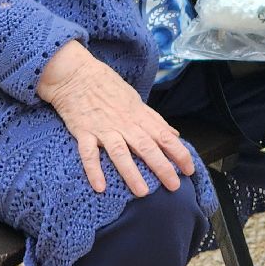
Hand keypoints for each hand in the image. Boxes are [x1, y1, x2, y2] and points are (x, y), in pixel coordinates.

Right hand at [37, 41, 195, 195]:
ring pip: (120, 152)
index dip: (178, 152)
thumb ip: (153, 119)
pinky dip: (93, 170)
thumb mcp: (134, 99)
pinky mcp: (83, 132)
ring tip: (142, 192)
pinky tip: (100, 187)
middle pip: (146, 146)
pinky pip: (88, 153)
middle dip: (162, 166)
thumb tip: (174, 134)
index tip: (189, 168)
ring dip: (131, 172)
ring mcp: (103, 128)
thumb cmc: (106, 84)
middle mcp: (123, 123)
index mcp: (137, 114)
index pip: (163, 135)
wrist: (75, 73)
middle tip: (174, 185)